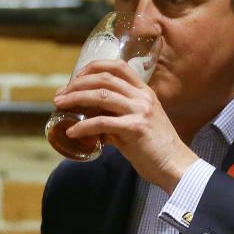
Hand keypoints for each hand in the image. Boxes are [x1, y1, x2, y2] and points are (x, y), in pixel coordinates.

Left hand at [54, 59, 197, 192]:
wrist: (175, 166)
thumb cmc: (154, 148)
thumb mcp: (136, 125)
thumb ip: (115, 119)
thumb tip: (90, 123)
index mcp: (144, 92)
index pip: (118, 67)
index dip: (94, 67)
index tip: (76, 76)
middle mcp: (142, 97)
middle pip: (104, 79)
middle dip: (77, 84)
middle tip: (60, 94)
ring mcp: (140, 111)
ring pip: (101, 96)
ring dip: (75, 98)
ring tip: (59, 105)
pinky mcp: (135, 128)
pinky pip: (102, 123)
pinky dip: (83, 126)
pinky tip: (72, 132)